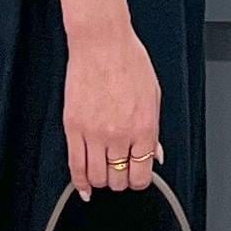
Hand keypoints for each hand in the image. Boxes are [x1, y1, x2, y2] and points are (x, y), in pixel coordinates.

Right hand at [63, 22, 163, 198]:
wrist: (101, 43)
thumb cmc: (129, 62)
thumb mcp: (153, 96)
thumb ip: (154, 131)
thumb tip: (156, 155)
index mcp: (144, 128)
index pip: (142, 174)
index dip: (140, 181)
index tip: (137, 177)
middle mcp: (120, 135)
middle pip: (119, 179)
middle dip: (120, 181)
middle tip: (119, 173)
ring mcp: (95, 133)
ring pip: (97, 176)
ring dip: (101, 181)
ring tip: (103, 174)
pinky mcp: (73, 127)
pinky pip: (75, 164)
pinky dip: (79, 181)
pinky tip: (83, 187)